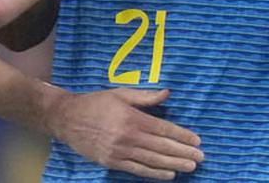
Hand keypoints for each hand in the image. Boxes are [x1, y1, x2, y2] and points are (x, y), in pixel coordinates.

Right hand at [48, 88, 202, 179]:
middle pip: (161, 146)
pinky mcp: (112, 162)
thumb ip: (145, 97)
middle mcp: (127, 136)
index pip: (163, 129)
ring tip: (191, 166)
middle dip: (183, 152)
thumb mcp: (120, 94)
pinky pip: (137, 170)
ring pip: (152, 160)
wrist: (67, 119)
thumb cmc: (96, 103)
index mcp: (131, 118)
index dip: (182, 135)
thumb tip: (167, 94)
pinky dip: (154, 174)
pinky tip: (169, 175)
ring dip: (174, 164)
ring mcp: (119, 152)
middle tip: (200, 157)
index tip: (197, 140)